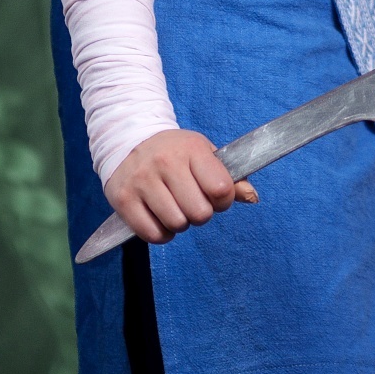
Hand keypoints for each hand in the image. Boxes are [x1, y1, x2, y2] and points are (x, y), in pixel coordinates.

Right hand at [103, 127, 257, 245]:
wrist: (126, 139)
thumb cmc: (173, 152)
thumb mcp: (203, 154)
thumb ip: (230, 177)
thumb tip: (251, 196)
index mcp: (191, 149)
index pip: (221, 189)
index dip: (223, 200)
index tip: (214, 196)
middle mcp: (165, 163)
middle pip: (199, 213)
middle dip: (200, 214)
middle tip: (191, 203)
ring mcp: (141, 181)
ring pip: (176, 224)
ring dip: (180, 224)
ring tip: (174, 208)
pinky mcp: (123, 199)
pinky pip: (152, 234)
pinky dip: (161, 234)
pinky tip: (160, 218)